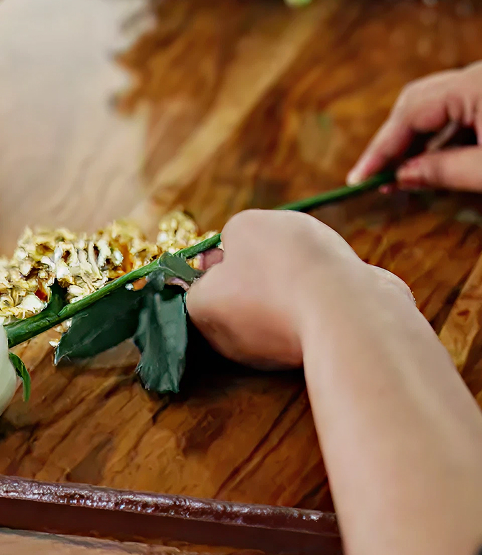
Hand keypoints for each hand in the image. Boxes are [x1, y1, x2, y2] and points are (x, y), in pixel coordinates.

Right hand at [186, 210, 411, 369]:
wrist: (344, 318)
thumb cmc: (264, 305)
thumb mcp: (203, 306)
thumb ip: (193, 298)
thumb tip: (203, 297)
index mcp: (247, 223)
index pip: (223, 248)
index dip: (217, 280)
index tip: (222, 305)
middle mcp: (290, 223)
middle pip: (261, 261)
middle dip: (256, 289)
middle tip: (253, 322)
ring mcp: (330, 245)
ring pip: (296, 277)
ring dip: (289, 300)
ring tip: (290, 332)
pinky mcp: (360, 274)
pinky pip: (329, 295)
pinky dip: (321, 311)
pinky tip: (321, 330)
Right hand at [347, 62, 481, 190]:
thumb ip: (444, 171)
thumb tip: (402, 176)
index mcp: (475, 85)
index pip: (410, 114)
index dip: (381, 149)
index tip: (358, 179)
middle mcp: (476, 77)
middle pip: (416, 105)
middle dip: (394, 142)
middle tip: (376, 177)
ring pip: (436, 111)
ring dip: (417, 144)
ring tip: (400, 176)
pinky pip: (457, 115)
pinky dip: (442, 141)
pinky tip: (431, 165)